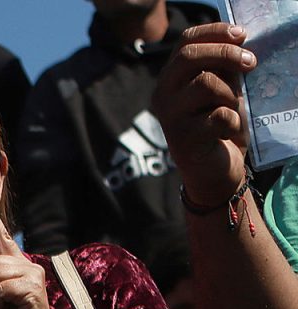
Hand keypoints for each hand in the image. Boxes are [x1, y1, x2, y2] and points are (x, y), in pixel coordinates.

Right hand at [152, 22, 253, 206]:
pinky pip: (219, 115)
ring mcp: (170, 117)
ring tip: (232, 109)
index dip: (213, 32)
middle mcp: (162, 95)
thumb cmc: (219, 125)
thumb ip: (221, 68)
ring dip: (230, 94)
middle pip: (189, 57)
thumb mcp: (221, 89)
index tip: (242, 34)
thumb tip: (238, 42)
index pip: (185, 41)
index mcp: (171, 78)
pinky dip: (232, 122)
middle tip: (251, 62)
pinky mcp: (183, 139)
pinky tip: (226, 132)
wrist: (214, 170)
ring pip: (205, 84)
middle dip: (225, 54)